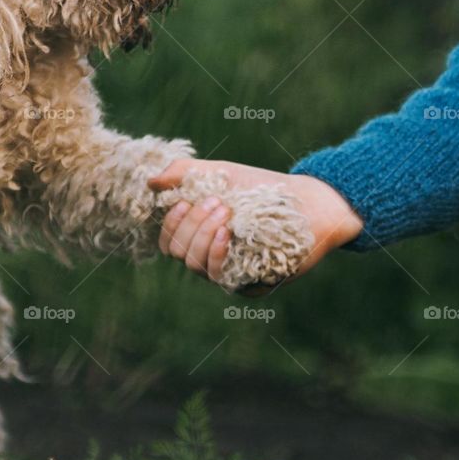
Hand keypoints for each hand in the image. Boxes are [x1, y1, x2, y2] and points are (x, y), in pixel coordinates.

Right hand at [148, 158, 363, 283]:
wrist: (307, 202)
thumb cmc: (261, 188)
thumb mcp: (220, 173)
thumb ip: (185, 173)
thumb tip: (151, 183)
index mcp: (200, 237)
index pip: (169, 242)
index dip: (171, 224)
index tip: (184, 201)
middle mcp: (211, 259)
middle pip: (180, 253)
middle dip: (193, 224)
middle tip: (217, 202)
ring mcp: (231, 274)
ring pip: (196, 266)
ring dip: (204, 235)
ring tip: (225, 211)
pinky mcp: (252, 285)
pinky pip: (222, 280)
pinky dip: (218, 254)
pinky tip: (227, 233)